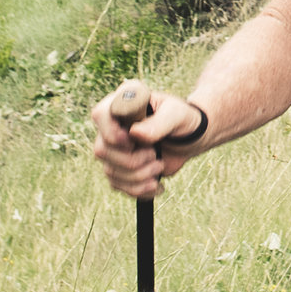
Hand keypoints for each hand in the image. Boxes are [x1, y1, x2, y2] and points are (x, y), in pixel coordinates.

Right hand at [90, 83, 206, 197]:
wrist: (190, 138)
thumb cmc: (182, 119)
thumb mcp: (177, 115)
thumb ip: (159, 122)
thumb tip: (135, 133)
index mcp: (123, 102)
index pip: (100, 114)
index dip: (111, 133)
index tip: (131, 142)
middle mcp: (112, 125)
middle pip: (102, 150)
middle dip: (132, 160)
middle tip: (155, 155)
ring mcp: (113, 148)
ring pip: (111, 171)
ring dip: (139, 176)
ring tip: (159, 165)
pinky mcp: (119, 167)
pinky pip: (118, 185)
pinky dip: (138, 189)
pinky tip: (156, 184)